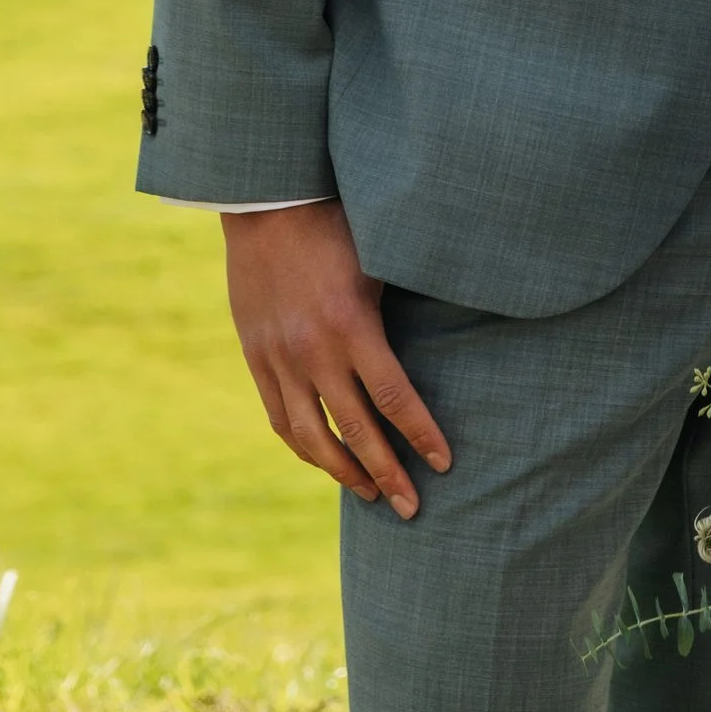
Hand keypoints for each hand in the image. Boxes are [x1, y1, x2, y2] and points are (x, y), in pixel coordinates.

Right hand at [222, 199, 451, 515]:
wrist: (267, 203)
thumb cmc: (339, 224)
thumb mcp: (381, 261)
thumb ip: (405, 308)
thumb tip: (454, 337)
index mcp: (352, 326)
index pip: (395, 399)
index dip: (422, 436)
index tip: (444, 464)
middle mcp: (313, 352)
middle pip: (355, 431)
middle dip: (388, 474)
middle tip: (412, 508)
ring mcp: (280, 359)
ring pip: (311, 437)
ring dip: (343, 472)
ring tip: (370, 493)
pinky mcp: (256, 358)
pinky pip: (280, 419)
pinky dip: (304, 447)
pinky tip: (325, 460)